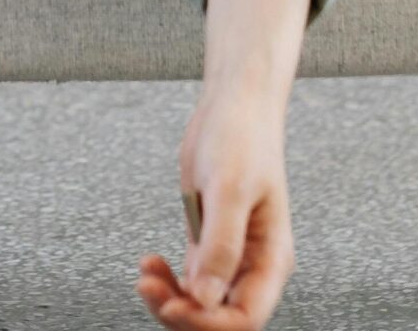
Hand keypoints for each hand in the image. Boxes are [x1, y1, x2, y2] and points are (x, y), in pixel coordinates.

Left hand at [136, 85, 294, 328]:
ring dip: (169, 298)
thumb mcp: (230, 190)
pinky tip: (149, 263)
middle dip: (184, 313)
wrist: (233, 107)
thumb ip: (220, 246)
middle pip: (220, 317)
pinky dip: (166, 280)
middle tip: (150, 289)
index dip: (208, 322)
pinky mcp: (207, 244)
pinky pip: (188, 281)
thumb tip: (205, 298)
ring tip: (146, 275)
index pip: (245, 317)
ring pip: (200, 304)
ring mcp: (230, 257)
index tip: (175, 304)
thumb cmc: (242, 139)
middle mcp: (253, 265)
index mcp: (271, 259)